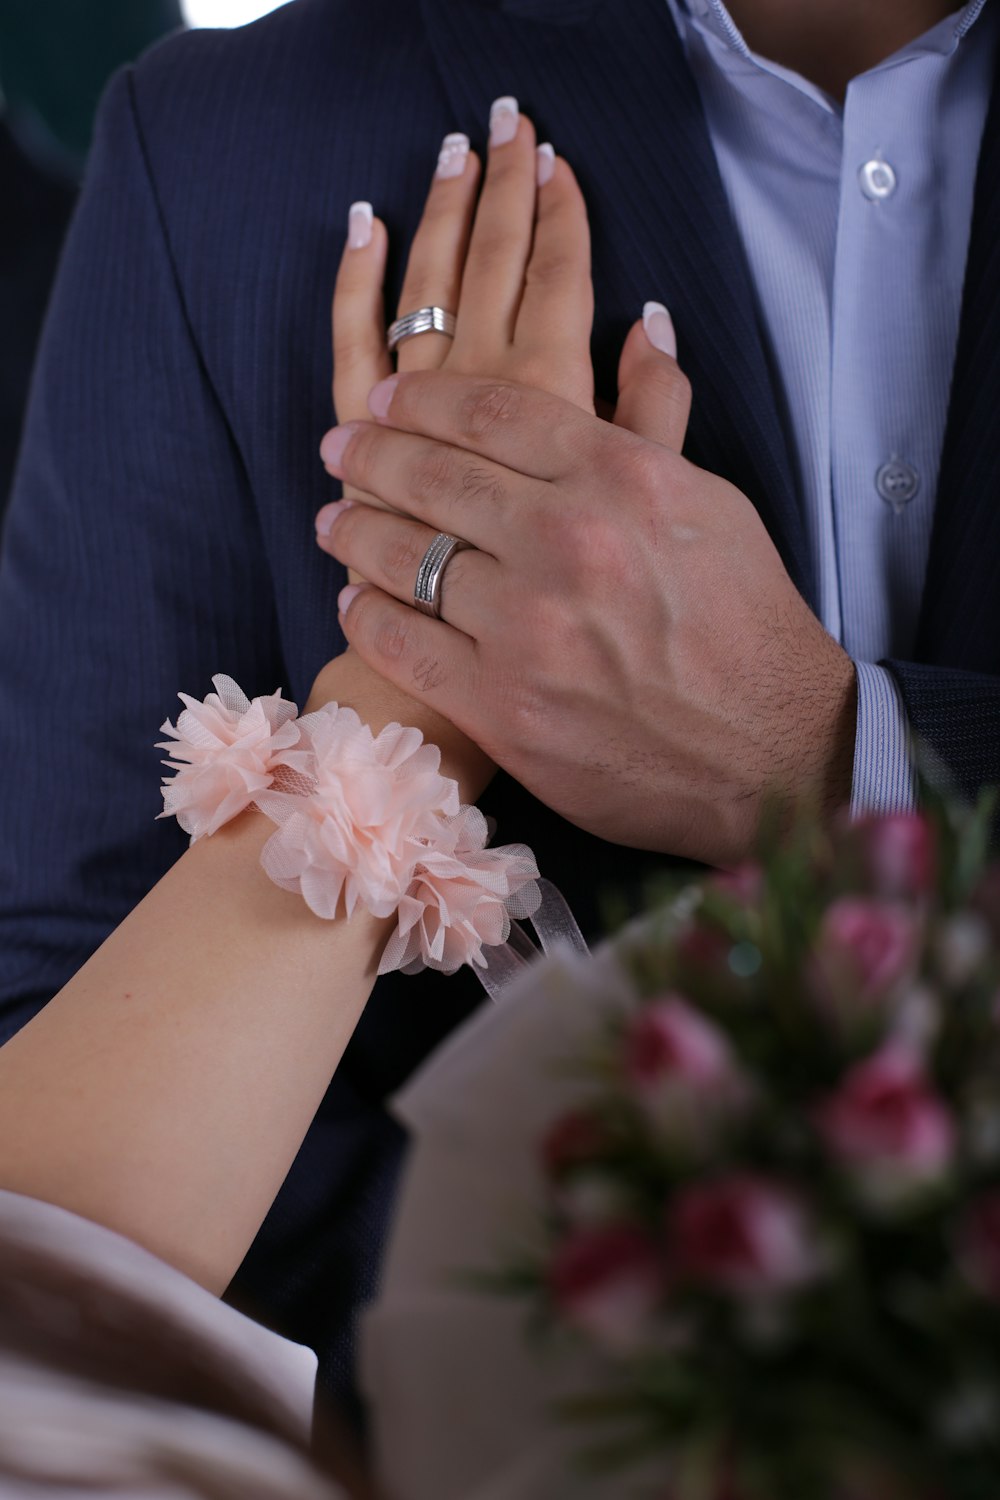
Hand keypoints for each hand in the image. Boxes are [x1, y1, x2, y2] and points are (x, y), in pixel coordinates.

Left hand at [317, 359, 856, 867]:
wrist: (771, 751)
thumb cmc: (748, 624)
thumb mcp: (716, 501)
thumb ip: (659, 414)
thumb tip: (641, 325)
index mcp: (619, 476)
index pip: (492, 411)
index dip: (423, 400)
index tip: (386, 403)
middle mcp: (566, 540)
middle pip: (436, 476)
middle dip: (372, 455)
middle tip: (338, 449)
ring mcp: (527, 626)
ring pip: (409, 558)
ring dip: (357, 533)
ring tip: (333, 520)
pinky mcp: (501, 706)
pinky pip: (406, 645)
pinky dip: (369, 618)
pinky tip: (354, 602)